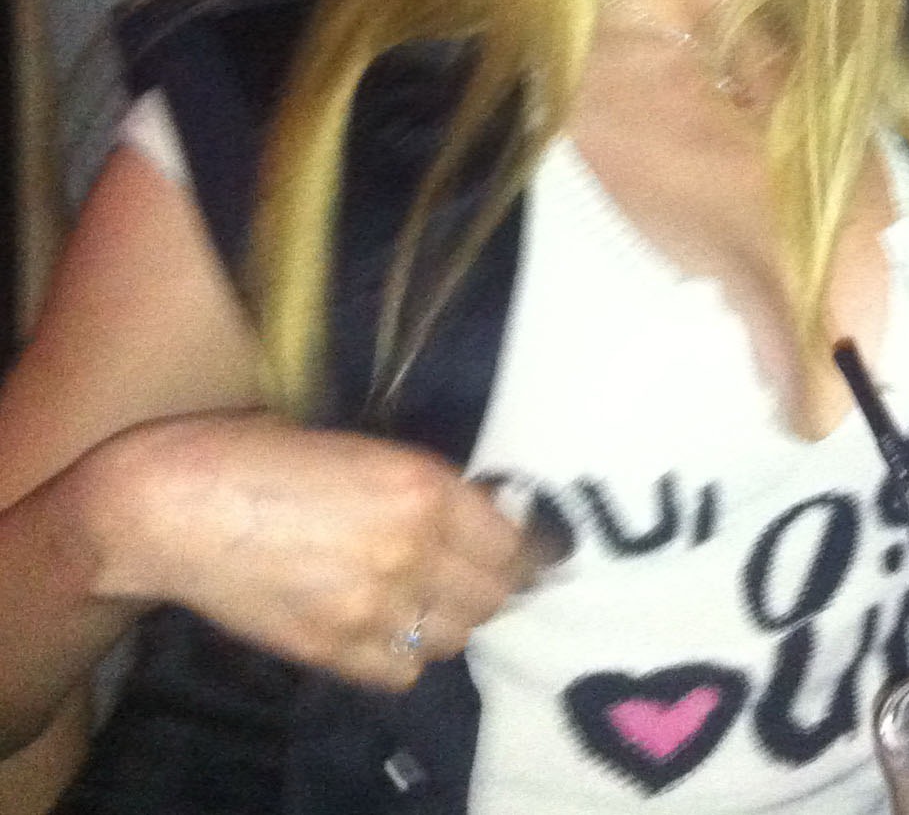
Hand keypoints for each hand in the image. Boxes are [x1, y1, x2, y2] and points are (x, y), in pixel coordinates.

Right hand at [81, 412, 530, 689]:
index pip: (513, 542)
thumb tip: (476, 511)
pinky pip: (401, 672)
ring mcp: (373, 606)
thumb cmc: (260, 454)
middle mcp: (413, 549)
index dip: (523, 552)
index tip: (521, 553)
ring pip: (453, 637)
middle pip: (493, 595)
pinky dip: (403, 656)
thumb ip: (421, 485)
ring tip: (424, 602)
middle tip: (471, 577)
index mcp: (423, 487)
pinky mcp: (331, 649)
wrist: (172, 505)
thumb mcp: (364, 448)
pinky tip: (385, 631)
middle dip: (490, 587)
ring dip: (447, 621)